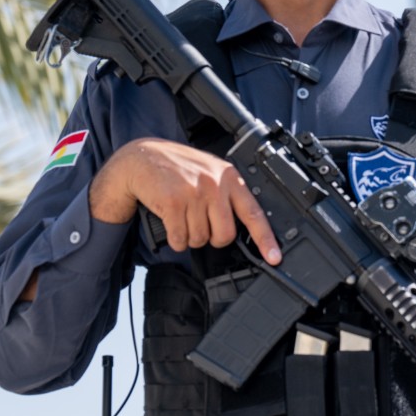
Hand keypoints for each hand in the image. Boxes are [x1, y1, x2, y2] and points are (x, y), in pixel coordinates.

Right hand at [89, 137, 280, 262]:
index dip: (265, 239)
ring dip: (189, 236)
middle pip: (225, 235)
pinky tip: (171, 223)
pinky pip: (180, 238)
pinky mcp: (173, 202)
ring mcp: (194, 193)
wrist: (141, 158)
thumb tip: (241, 228)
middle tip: (200, 225)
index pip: (253, 213)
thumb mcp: (209, 173)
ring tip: (181, 216)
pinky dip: (175, 239)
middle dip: (212, 238)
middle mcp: (215, 184)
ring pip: (200, 239)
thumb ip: (226, 194)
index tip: (274, 257)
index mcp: (229, 177)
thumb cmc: (176, 168)